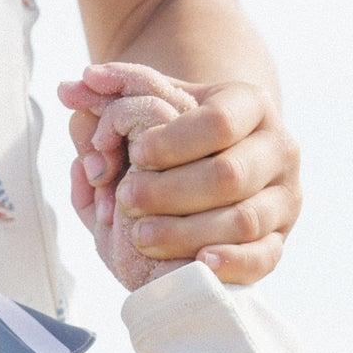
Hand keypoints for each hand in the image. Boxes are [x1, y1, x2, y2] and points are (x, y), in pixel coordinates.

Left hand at [59, 63, 299, 287]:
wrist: (213, 182)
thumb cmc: (171, 149)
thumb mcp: (144, 122)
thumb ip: (109, 105)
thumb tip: (69, 89)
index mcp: (248, 106)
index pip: (219, 120)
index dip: (174, 140)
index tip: (135, 153)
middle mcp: (277, 147)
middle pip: (228, 174)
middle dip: (171, 192)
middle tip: (127, 200)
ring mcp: (283, 197)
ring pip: (243, 218)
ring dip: (186, 231)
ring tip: (142, 235)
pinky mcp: (279, 242)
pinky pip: (263, 257)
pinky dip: (232, 263)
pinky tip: (200, 263)